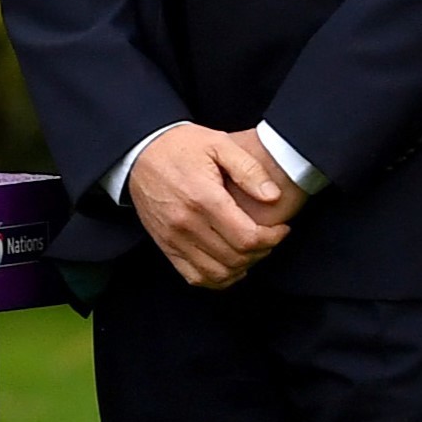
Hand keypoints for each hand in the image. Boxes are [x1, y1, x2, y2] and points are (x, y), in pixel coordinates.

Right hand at [124, 123, 290, 289]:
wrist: (140, 152)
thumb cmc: (182, 146)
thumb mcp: (219, 143)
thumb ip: (249, 169)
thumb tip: (273, 197)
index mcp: (203, 198)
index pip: (247, 237)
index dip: (272, 238)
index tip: (282, 229)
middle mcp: (186, 223)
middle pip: (235, 258)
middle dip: (262, 252)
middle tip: (271, 237)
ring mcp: (173, 238)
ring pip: (218, 273)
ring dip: (243, 267)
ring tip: (252, 249)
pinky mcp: (165, 246)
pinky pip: (195, 277)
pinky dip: (218, 278)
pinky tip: (231, 263)